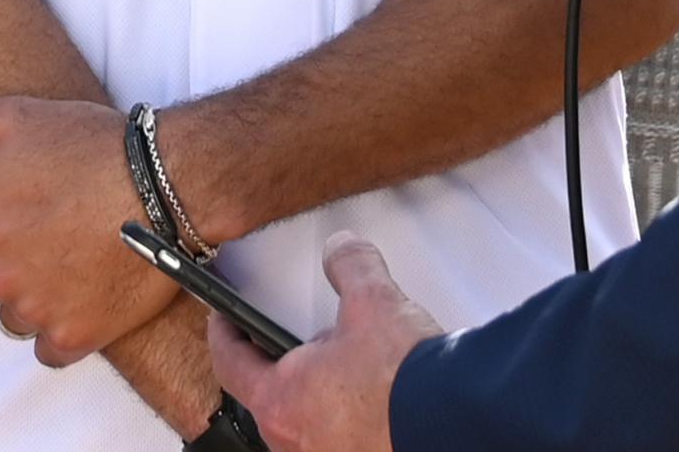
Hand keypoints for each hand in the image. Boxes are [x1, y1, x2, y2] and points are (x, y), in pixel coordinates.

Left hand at [0, 96, 174, 366]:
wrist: (167, 184)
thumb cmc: (89, 146)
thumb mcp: (9, 117)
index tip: (7, 215)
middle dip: (1, 263)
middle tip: (43, 231)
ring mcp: (36, 311)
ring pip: (11, 317)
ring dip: (29, 297)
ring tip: (67, 258)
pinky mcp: (75, 337)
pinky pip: (47, 348)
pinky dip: (59, 328)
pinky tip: (81, 293)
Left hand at [209, 233, 438, 451]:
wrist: (456, 425)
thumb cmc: (406, 380)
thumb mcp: (373, 301)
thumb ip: (349, 265)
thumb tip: (342, 247)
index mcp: (280, 400)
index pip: (230, 363)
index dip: (224, 334)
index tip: (222, 319)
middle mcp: (294, 442)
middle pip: (267, 397)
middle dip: (278, 366)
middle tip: (294, 343)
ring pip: (302, 423)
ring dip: (313, 398)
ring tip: (343, 372)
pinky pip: (334, 440)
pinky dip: (342, 421)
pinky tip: (370, 403)